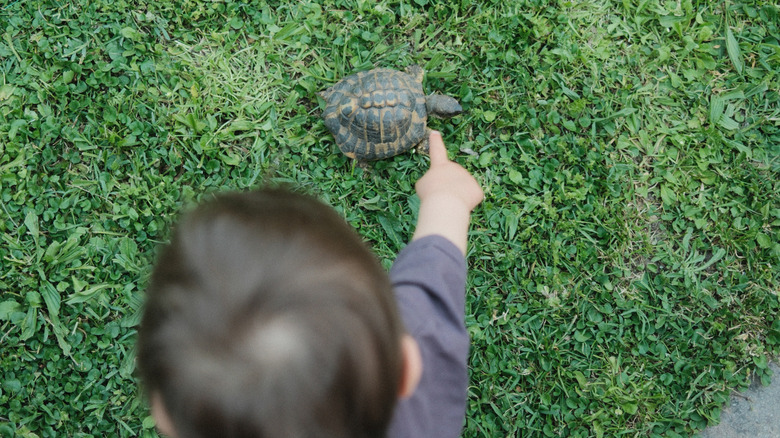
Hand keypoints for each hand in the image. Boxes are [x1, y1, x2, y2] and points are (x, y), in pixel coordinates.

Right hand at [412, 131, 482, 254]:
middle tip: (441, 198)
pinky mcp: (477, 190)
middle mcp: (456, 168)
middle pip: (452, 179)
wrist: (446, 205)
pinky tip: (460, 206)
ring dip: (456, 197)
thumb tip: (441, 185)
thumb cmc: (431, 195)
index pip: (437, 151)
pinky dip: (466, 204)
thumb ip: (432, 181)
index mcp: (440, 166)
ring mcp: (468, 178)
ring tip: (449, 203)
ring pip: (462, 190)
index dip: (435, 142)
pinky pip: (471, 199)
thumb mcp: (422, 185)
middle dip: (448, 188)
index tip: (435, 133)